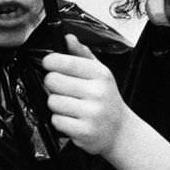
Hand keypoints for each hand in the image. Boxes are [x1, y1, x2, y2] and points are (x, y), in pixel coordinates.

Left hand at [43, 35, 126, 156]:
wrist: (120, 132)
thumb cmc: (106, 99)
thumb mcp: (99, 73)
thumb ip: (81, 54)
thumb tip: (68, 38)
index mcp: (100, 74)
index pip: (65, 61)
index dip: (50, 62)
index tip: (49, 64)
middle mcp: (98, 92)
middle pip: (52, 81)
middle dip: (53, 86)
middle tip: (65, 90)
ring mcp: (92, 113)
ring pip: (52, 102)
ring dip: (57, 105)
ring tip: (71, 107)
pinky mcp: (84, 131)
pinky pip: (56, 121)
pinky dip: (60, 121)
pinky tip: (73, 120)